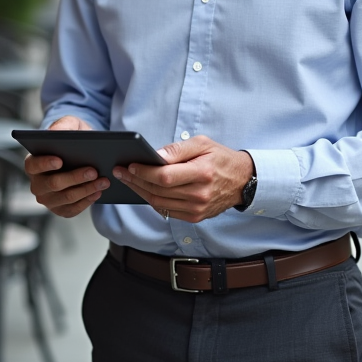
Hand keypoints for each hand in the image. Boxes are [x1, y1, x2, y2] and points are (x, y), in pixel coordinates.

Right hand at [23, 116, 109, 217]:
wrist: (82, 153)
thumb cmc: (73, 138)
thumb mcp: (70, 125)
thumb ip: (63, 125)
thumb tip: (56, 133)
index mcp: (32, 163)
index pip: (33, 165)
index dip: (45, 163)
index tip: (60, 160)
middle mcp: (37, 184)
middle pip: (53, 184)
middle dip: (75, 177)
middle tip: (93, 171)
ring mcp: (48, 199)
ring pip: (67, 197)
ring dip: (86, 189)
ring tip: (103, 181)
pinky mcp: (60, 209)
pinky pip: (73, 209)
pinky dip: (87, 201)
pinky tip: (98, 192)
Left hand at [114, 135, 253, 222]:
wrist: (242, 181)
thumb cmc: (220, 158)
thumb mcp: (203, 144)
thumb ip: (178, 150)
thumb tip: (155, 156)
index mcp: (202, 173)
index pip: (165, 177)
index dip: (144, 172)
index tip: (129, 165)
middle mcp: (199, 194)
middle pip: (158, 190)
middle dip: (135, 180)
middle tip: (119, 171)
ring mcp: (197, 209)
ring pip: (159, 202)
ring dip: (139, 191)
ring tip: (127, 180)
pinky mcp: (195, 217)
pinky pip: (166, 210)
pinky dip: (152, 200)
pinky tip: (143, 190)